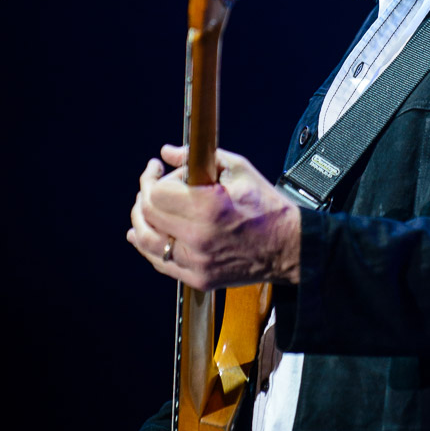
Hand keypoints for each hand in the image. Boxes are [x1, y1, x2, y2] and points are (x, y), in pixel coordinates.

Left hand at [127, 144, 300, 290]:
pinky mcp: (198, 278)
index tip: (157, 169)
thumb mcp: (238, 170)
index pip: (157, 193)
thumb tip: (168, 152)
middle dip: (145, 194)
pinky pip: (160, 262)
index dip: (153, 177)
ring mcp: (197, 262)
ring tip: (146, 206)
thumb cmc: (267, 207)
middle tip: (153, 184)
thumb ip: (197, 158)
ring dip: (140, 220)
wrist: (289, 247)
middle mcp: (199, 238)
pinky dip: (148, 245)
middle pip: (148, 214)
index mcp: (209, 208)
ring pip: (146, 241)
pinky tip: (144, 233)